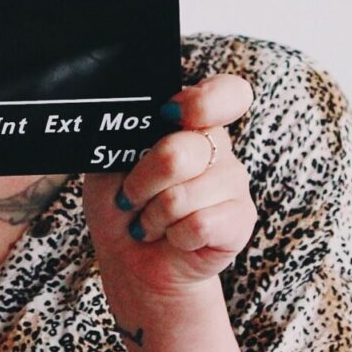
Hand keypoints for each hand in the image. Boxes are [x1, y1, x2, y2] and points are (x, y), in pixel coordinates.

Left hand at [82, 73, 257, 302]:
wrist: (132, 258)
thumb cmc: (121, 202)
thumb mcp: (109, 162)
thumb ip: (124, 137)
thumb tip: (132, 120)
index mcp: (189, 120)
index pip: (227, 93)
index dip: (205, 101)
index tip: (169, 112)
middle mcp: (217, 146)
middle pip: (180, 152)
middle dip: (141, 182)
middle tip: (130, 196)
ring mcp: (234, 182)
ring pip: (183, 195)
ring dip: (153, 216)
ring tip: (151, 221)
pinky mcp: (241, 220)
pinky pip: (199, 225)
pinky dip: (174, 236)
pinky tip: (175, 237)